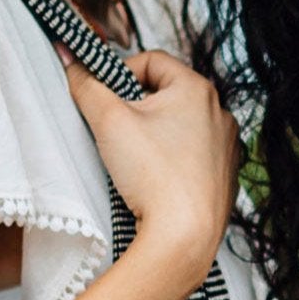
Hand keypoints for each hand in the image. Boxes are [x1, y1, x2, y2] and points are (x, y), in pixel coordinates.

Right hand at [62, 48, 240, 291]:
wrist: (183, 239)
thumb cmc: (154, 178)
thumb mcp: (109, 122)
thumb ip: (87, 86)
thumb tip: (72, 63)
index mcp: (198, 89)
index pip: (151, 60)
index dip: (120, 74)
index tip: (103, 99)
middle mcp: (220, 114)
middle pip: (167, 96)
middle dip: (138, 111)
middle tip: (118, 136)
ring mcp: (227, 149)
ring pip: (182, 130)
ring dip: (157, 138)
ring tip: (139, 164)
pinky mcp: (225, 181)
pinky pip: (194, 161)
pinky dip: (174, 166)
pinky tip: (159, 184)